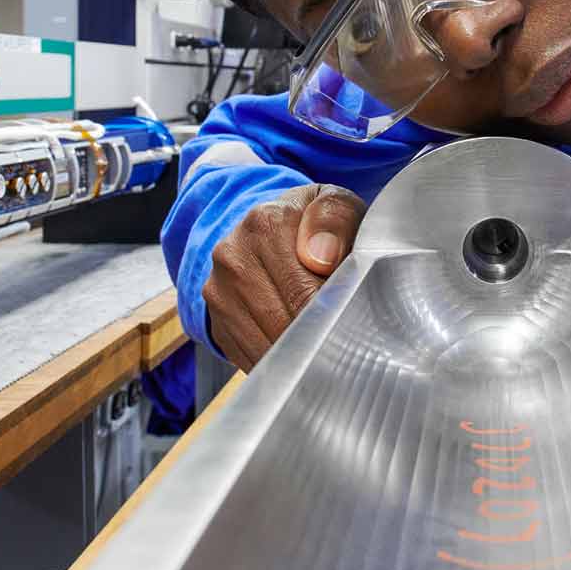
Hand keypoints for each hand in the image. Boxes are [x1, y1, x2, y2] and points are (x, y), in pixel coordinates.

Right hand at [202, 183, 364, 371]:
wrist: (273, 229)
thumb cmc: (317, 226)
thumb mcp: (338, 205)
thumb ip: (336, 218)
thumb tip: (320, 258)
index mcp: (265, 224)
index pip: (303, 292)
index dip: (334, 313)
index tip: (354, 317)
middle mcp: (233, 256)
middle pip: (283, 323)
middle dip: (319, 336)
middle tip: (348, 338)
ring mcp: (219, 292)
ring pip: (266, 347)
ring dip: (301, 355)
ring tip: (328, 345)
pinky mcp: (216, 322)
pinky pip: (250, 360)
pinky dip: (282, 364)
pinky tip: (302, 351)